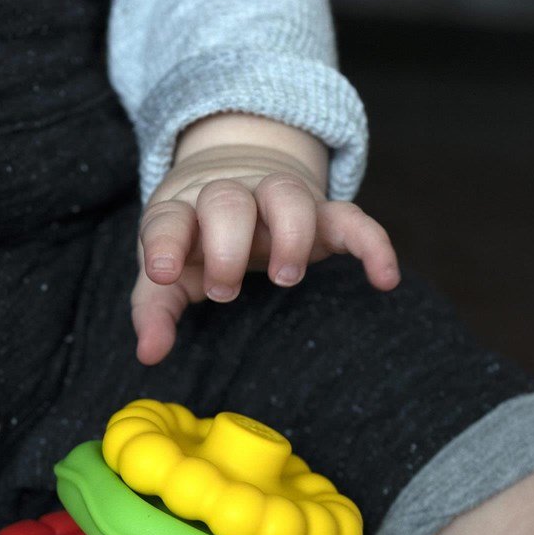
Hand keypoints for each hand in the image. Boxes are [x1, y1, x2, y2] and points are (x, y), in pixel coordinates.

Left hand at [131, 114, 400, 363]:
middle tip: (223, 289)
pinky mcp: (322, 213)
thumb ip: (154, 311)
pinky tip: (385, 280)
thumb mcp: (167, 275)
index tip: (164, 271)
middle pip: (228, 201)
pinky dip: (372, 243)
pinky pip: (352, 218)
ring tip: (284, 277)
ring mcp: (278, 199)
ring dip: (289, 233)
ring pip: (288, 195)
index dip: (165, 242)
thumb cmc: (195, 242)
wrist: (238, 180)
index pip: (169, 219)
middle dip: (225, 243)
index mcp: (183, 212)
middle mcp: (230, 196)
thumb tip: (148, 354)